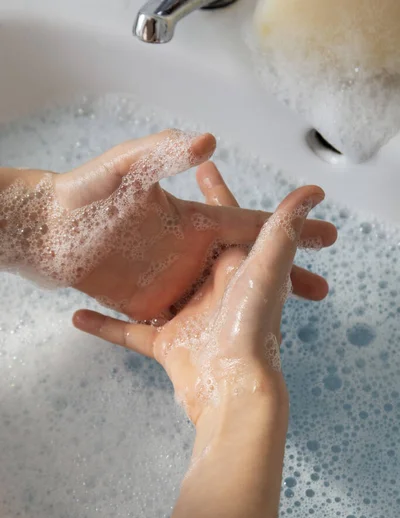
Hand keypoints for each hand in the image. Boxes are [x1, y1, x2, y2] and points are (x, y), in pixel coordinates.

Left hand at [1, 130, 335, 320]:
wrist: (42, 227)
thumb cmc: (80, 193)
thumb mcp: (123, 168)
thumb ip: (161, 154)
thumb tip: (208, 142)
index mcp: (191, 224)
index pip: (250, 224)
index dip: (290, 228)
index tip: (328, 236)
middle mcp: (187, 256)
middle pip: (246, 269)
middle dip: (285, 279)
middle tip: (320, 289)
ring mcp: (168, 285)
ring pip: (218, 305)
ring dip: (249, 316)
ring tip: (284, 327)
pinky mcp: (144, 309)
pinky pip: (178, 328)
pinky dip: (194, 334)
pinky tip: (206, 349)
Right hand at [73, 183, 329, 425]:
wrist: (234, 393)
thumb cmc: (252, 328)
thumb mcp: (266, 269)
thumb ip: (283, 229)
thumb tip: (313, 191)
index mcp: (235, 267)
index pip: (225, 220)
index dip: (217, 191)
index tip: (204, 166)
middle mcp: (211, 289)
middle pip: (185, 248)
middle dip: (169, 222)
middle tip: (147, 197)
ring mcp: (187, 318)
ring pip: (153, 287)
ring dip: (131, 270)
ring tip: (106, 246)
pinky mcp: (167, 345)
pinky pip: (129, 330)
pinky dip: (105, 325)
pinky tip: (77, 315)